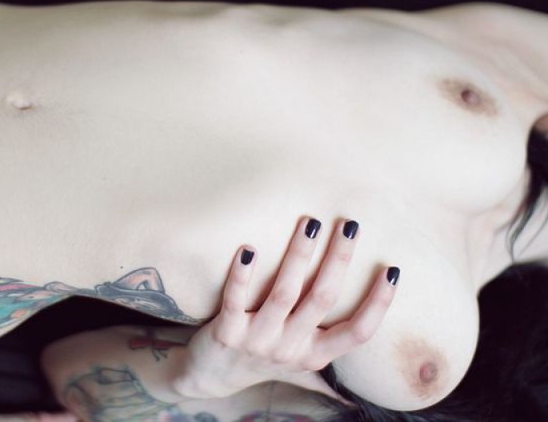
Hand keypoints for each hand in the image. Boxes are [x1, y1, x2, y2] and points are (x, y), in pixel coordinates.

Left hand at [171, 218, 399, 399]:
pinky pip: (235, 300)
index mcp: (314, 354)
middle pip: (322, 300)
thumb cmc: (261, 359)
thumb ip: (329, 347)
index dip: (378, 304)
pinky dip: (242, 275)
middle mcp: (289, 349)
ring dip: (298, 256)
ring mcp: (257, 341)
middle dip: (339, 260)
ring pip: (284, 294)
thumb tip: (370, 339)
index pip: (358, 333)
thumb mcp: (300, 363)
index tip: (392, 270)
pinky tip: (249, 248)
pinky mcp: (226, 333)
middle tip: (350, 225)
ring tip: (310, 223)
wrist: (209, 377)